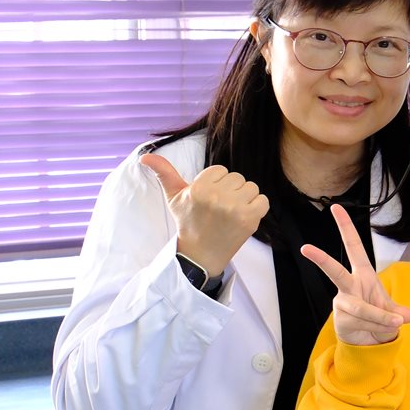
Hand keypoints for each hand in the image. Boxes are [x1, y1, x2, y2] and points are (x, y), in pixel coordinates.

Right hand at [141, 153, 268, 276]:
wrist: (201, 253)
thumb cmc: (188, 221)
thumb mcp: (174, 197)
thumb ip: (164, 173)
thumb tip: (145, 156)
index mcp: (198, 188)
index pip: (220, 170)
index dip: (216, 183)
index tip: (209, 198)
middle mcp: (217, 197)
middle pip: (237, 178)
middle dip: (230, 190)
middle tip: (219, 207)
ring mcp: (235, 208)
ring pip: (251, 187)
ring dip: (244, 198)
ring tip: (230, 211)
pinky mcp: (250, 219)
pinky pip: (263, 200)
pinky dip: (257, 207)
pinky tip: (242, 216)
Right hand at [301, 205, 409, 345]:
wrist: (367, 340)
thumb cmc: (378, 315)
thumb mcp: (392, 309)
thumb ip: (400, 311)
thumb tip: (409, 316)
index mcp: (363, 274)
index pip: (354, 247)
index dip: (346, 227)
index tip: (335, 208)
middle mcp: (349, 286)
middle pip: (334, 271)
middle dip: (321, 260)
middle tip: (305, 248)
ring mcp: (342, 303)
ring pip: (363, 309)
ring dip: (382, 318)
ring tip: (396, 322)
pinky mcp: (341, 320)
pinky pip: (365, 324)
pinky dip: (379, 328)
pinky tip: (377, 331)